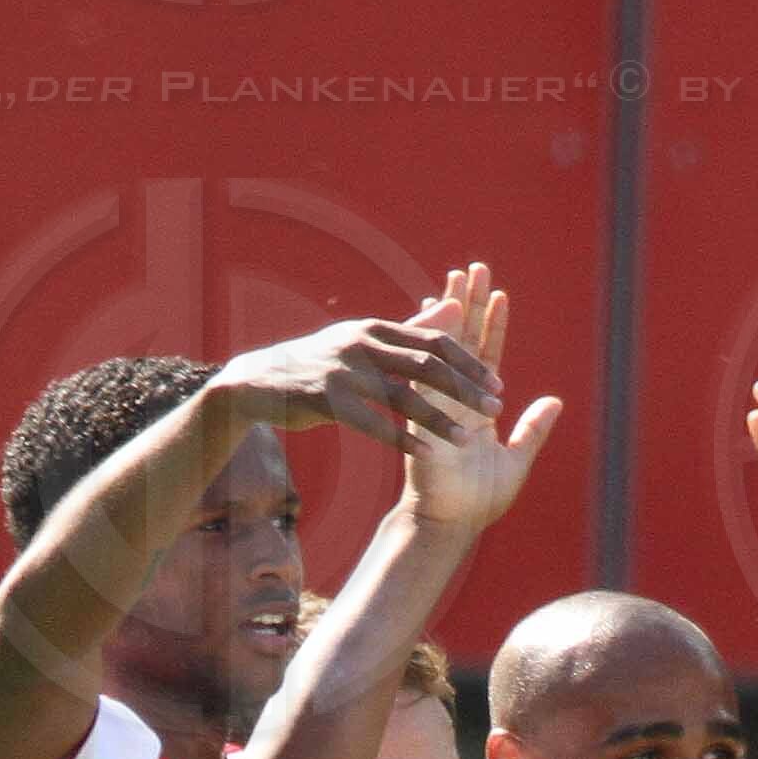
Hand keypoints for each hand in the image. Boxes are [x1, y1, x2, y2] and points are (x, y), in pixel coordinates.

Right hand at [207, 313, 497, 457]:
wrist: (260, 382)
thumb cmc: (321, 363)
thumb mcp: (364, 340)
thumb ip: (410, 328)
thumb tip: (454, 306)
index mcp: (376, 329)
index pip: (433, 341)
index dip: (468, 362)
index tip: (497, 383)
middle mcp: (362, 344)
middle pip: (425, 365)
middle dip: (464, 387)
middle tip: (496, 408)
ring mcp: (343, 371)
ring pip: (401, 396)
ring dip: (438, 418)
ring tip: (466, 440)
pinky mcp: (326, 399)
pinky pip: (371, 422)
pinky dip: (400, 437)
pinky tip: (425, 452)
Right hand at [395, 263, 563, 532]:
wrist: (447, 526)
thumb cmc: (478, 501)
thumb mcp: (516, 461)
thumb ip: (533, 431)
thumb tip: (555, 402)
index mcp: (476, 406)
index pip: (486, 355)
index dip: (494, 324)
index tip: (499, 293)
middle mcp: (455, 398)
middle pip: (463, 339)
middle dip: (469, 303)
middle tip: (474, 267)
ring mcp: (436, 401)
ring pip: (445, 345)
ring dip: (452, 312)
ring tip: (458, 278)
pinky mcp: (421, 412)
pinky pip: (429, 370)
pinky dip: (434, 345)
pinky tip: (437, 317)